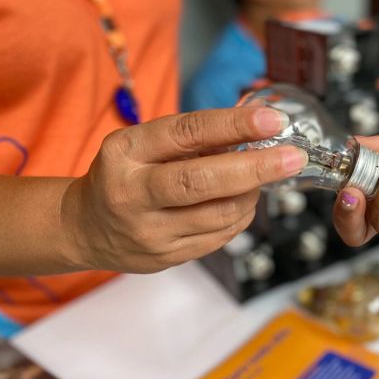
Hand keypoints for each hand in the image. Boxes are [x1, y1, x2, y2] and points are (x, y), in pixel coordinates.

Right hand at [62, 107, 305, 272]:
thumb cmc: (124, 174)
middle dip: (256, 168)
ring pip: (220, 214)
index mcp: (125, 153)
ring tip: (260, 178)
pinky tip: (242, 201)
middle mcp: (133, 194)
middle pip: (202, 181)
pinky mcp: (165, 258)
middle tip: (293, 158)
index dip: (232, 125)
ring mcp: (149, 232)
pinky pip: (219, 237)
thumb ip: (191, 137)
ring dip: (252, 193)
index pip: (185, 133)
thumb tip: (254, 126)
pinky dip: (240, 215)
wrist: (85, 227)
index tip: (271, 120)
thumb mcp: (142, 143)